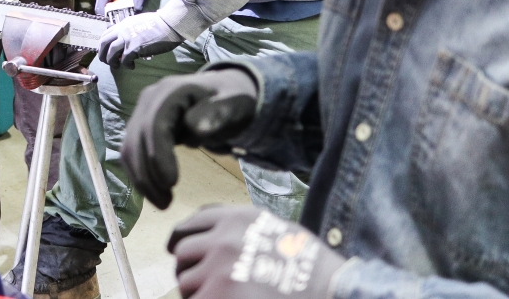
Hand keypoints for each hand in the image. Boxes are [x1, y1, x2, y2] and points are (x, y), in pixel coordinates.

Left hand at [97, 12, 182, 69]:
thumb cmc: (158, 24)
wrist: (169, 24)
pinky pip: (125, 60)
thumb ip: (129, 29)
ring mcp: (128, 38)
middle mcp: (122, 30)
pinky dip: (127, 65)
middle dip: (102, 55)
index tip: (105, 51)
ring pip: (111, 53)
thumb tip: (125, 39)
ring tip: (116, 66)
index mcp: (123, 24)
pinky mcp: (135, 47)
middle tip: (106, 62)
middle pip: (103, 44)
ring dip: (111, 62)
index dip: (102, 45)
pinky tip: (132, 66)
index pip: (105, 34)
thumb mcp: (138, 22)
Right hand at [122, 69, 256, 208]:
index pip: (155, 124)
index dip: (159, 154)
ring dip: (141, 179)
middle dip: (148, 174)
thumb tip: (193, 128)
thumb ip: (218, 114)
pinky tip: (156, 193)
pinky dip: (140, 175)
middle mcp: (149, 98)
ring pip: (129, 149)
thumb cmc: (231, 102)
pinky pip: (131, 153)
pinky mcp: (140, 127)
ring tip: (163, 203)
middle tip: (166, 204)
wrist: (223, 96)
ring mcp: (142, 112)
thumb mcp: (234, 105)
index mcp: (171, 91)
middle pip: (136, 139)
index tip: (172, 184)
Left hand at [168, 205, 344, 298]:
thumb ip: (240, 230)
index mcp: (237, 218)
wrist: (331, 291)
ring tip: (221, 295)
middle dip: (189, 269)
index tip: (177, 250)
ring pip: (185, 282)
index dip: (181, 240)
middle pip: (183, 253)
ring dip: (197, 292)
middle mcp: (223, 238)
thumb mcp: (274, 229)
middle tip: (202, 283)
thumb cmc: (309, 268)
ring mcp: (219, 269)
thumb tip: (209, 241)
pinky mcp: (218, 296)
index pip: (191, 224)